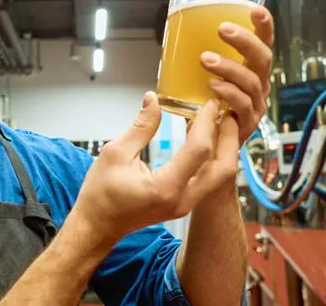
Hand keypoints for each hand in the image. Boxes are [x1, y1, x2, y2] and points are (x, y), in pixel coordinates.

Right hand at [69, 92, 240, 241]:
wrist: (97, 226)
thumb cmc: (100, 194)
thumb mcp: (115, 153)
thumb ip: (141, 127)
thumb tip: (154, 100)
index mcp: (165, 188)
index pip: (199, 150)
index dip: (207, 122)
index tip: (208, 103)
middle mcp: (181, 200)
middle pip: (223, 169)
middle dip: (229, 138)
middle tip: (226, 113)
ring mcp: (185, 206)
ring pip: (220, 177)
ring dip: (224, 149)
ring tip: (219, 124)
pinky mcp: (184, 205)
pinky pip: (208, 180)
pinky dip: (212, 159)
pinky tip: (205, 139)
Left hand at [201, 6, 274, 141]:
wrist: (203, 150)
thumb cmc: (202, 109)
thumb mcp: (198, 78)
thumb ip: (196, 58)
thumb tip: (174, 30)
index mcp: (251, 70)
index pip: (263, 43)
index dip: (264, 26)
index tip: (255, 10)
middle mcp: (258, 86)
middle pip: (263, 59)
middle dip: (245, 41)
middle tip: (222, 29)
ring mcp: (255, 106)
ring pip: (251, 82)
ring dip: (229, 67)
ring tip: (206, 59)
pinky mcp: (246, 125)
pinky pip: (242, 106)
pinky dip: (229, 94)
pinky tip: (213, 87)